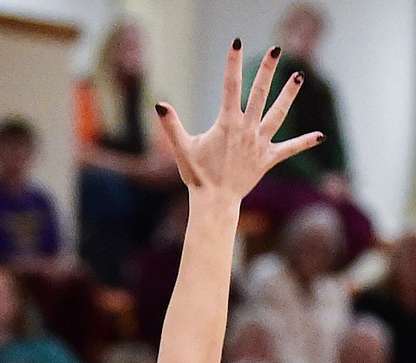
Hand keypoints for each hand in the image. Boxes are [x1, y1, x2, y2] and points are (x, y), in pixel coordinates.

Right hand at [155, 41, 322, 204]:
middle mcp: (247, 130)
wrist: (214, 203)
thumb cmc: (197, 176)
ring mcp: (259, 144)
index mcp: (227, 124)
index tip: (236, 43)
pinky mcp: (267, 159)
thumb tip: (159, 105)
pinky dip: (304, 142)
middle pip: (260, 94)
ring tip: (299, 76)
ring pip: (278, 115)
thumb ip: (172, 126)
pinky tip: (320, 136)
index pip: (230, 86)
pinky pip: (288, 149)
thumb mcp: (183, 149)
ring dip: (289, 95)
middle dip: (267, 70)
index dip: (232, 63)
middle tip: (276, 50)